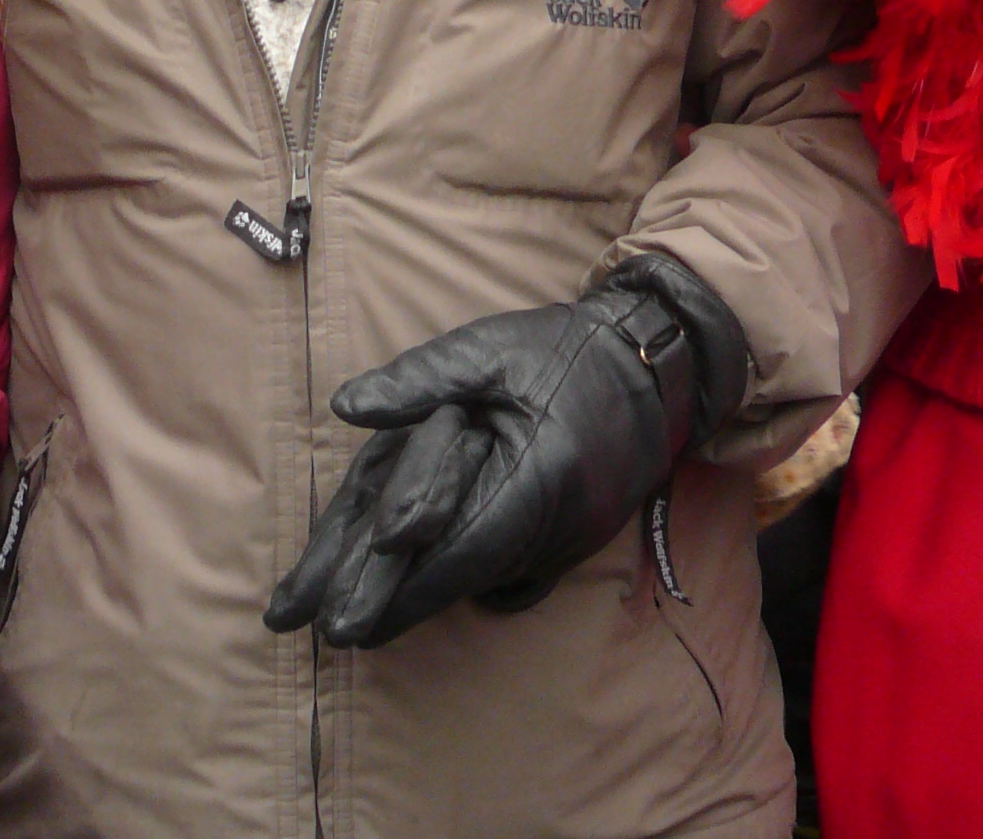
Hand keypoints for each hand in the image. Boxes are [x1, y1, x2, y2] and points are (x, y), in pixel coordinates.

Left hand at [265, 261, 741, 648]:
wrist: (653, 367)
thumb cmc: (567, 352)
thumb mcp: (490, 349)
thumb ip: (420, 379)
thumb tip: (346, 407)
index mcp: (541, 474)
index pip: (462, 547)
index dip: (404, 587)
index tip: (346, 623)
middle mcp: (559, 524)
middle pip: (460, 576)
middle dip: (392, 604)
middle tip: (330, 632)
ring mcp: (568, 542)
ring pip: (478, 573)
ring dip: (415, 590)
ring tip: (346, 612)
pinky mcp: (566, 544)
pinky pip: (503, 568)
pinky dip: (456, 572)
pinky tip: (408, 588)